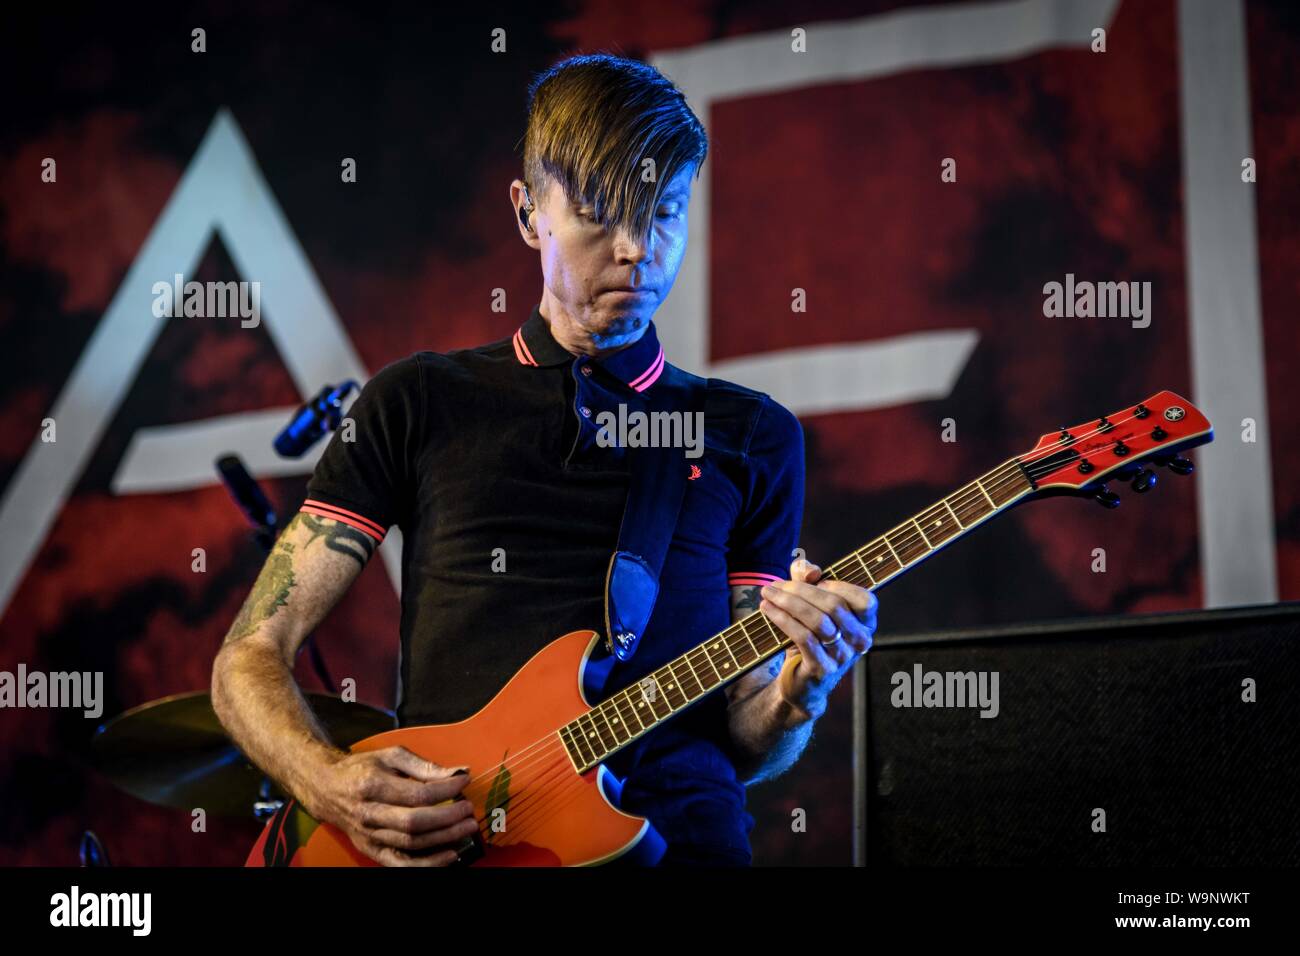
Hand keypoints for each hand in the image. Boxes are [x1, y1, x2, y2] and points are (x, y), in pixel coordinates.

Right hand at [301, 746, 477, 866]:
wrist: (327, 787)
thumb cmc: (362, 768)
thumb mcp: (391, 756)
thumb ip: (424, 765)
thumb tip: (457, 772)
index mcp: (373, 785)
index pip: (417, 793)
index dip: (445, 790)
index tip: (463, 782)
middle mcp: (369, 813)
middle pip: (414, 822)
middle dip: (448, 818)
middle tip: (468, 811)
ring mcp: (369, 835)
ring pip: (410, 844)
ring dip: (443, 840)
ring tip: (465, 830)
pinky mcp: (371, 849)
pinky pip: (400, 864)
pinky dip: (426, 864)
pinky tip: (448, 857)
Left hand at [758, 556, 877, 720]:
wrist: (800, 681)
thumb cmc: (808, 634)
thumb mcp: (809, 601)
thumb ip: (810, 577)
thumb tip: (810, 570)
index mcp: (865, 624)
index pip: (865, 600)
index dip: (838, 586)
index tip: (813, 582)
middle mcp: (859, 641)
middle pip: (834, 606)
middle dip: (801, 590)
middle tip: (775, 585)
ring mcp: (842, 657)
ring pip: (818, 621)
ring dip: (788, 602)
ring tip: (767, 593)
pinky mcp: (822, 668)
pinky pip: (803, 637)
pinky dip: (783, 619)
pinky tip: (767, 610)